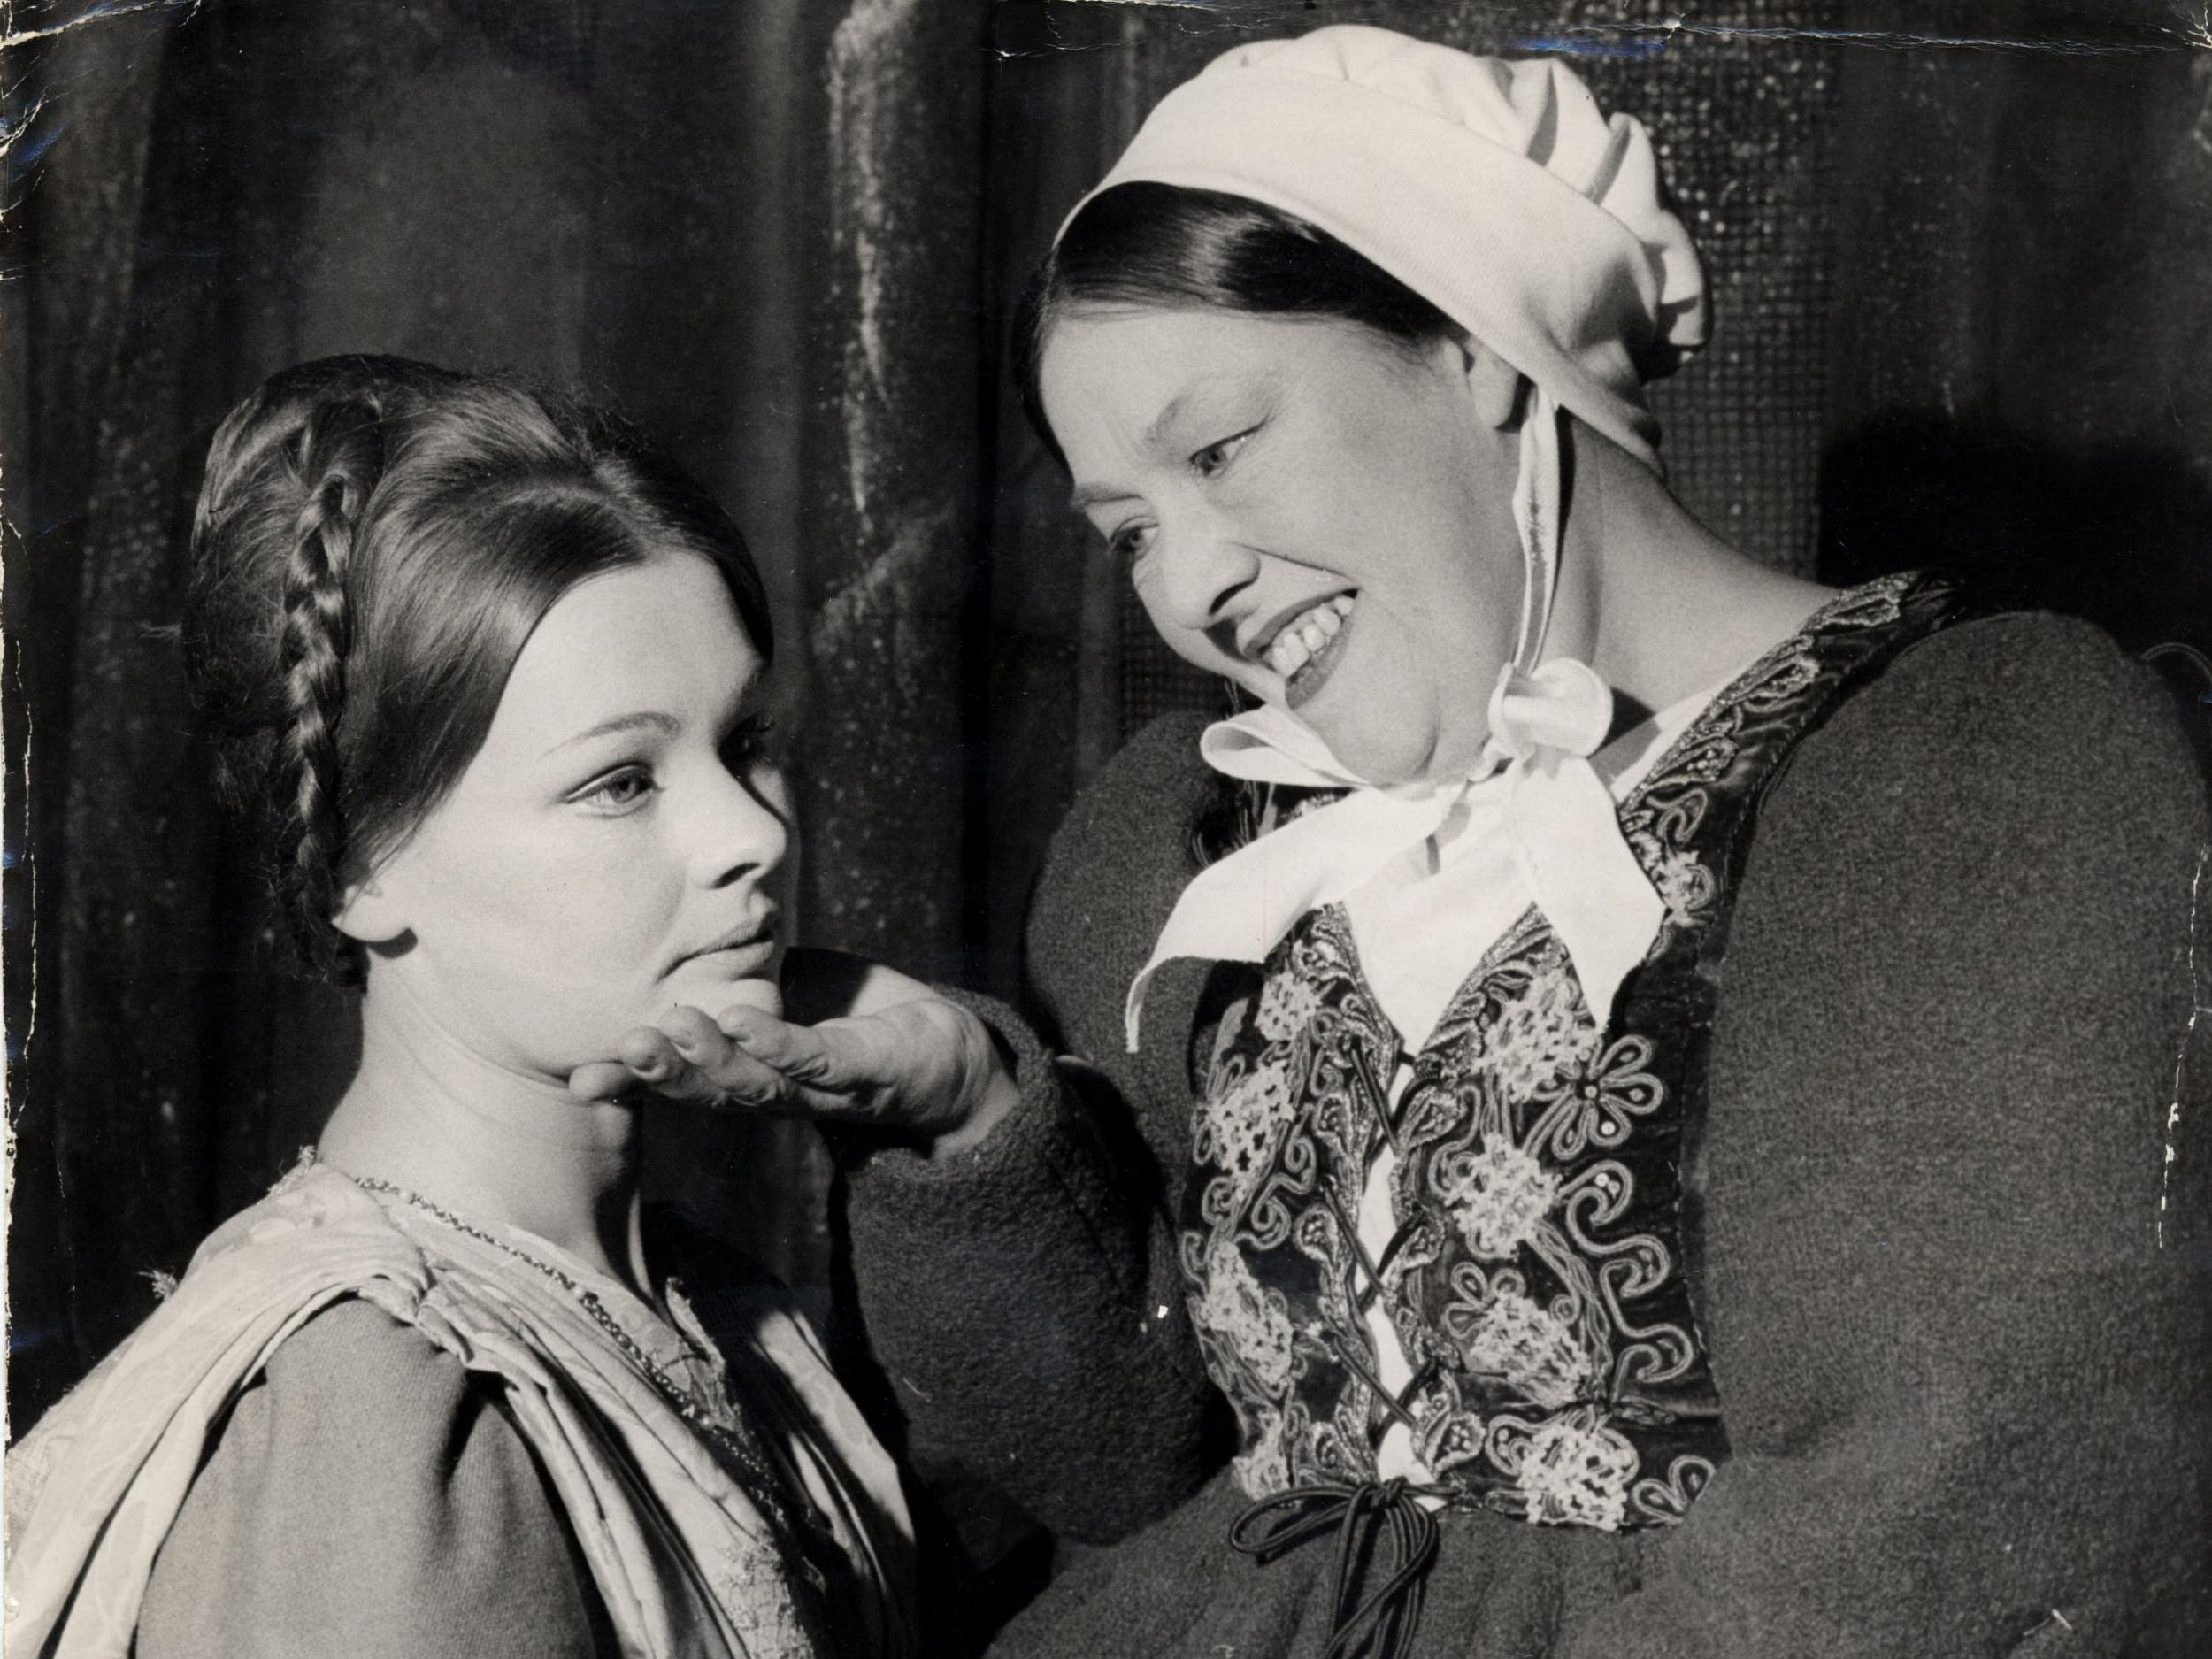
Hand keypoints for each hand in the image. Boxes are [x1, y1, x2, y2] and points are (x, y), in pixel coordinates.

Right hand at [568, 948, 1019, 1154]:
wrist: (942, 1053)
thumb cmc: (844, 1018)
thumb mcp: (773, 994)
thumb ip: (721, 982)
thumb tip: (658, 955)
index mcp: (744, 1073)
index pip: (679, 1083)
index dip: (628, 1083)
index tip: (578, 1080)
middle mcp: (772, 1093)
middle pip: (706, 1091)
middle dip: (660, 1073)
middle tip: (622, 1044)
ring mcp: (818, 1089)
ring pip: (754, 1082)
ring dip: (710, 1059)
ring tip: (672, 1027)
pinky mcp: (864, 1071)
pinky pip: (814, 1059)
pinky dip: (776, 1042)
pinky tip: (740, 1020)